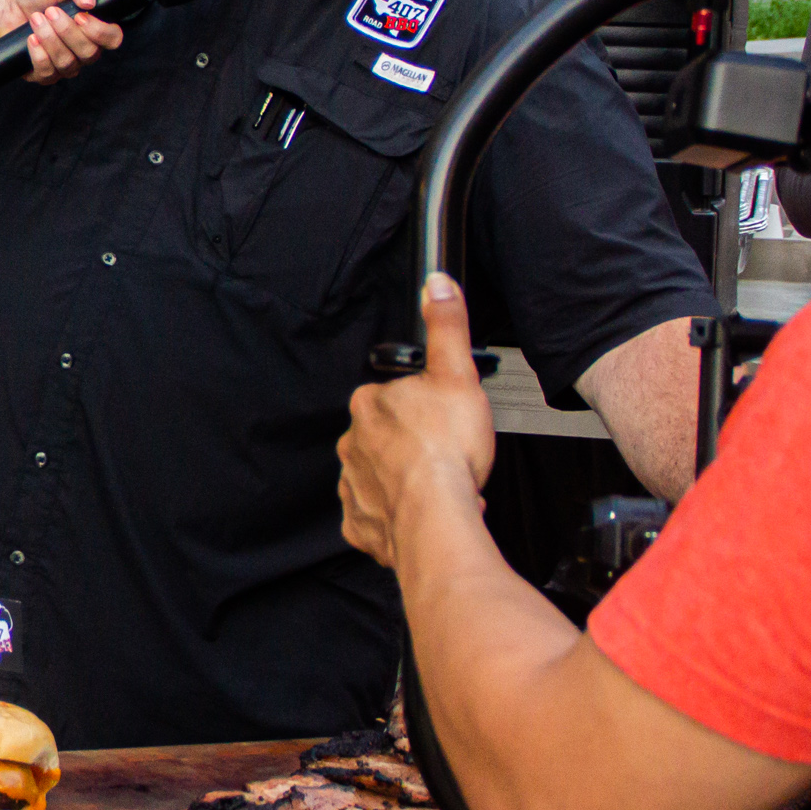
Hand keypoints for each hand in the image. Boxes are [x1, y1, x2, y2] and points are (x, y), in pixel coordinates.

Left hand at [0, 0, 122, 84]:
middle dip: (67, 31)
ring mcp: (64, 65)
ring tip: (36, 20)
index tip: (80, 16)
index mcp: (93, 30)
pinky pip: (48, 73)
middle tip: (50, 11)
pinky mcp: (43, 74)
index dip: (100, 32)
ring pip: (68, 63)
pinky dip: (39, 54)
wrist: (8, 7)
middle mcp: (82, 51)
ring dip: (50, 39)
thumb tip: (90, 2)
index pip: (112, 40)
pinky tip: (30, 39)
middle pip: (89, 53)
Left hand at [338, 276, 497, 570]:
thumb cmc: (445, 452)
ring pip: (378, 477)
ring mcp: (354, 486)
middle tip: (443, 456)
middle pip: (383, 438)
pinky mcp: (361, 524)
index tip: (440, 419)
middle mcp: (353, 445)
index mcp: (370, 406)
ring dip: (404, 482)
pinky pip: (375, 517)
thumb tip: (436, 286)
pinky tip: (422, 513)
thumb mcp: (456, 373)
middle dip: (410, 447)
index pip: (391, 397)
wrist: (436, 518)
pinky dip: (396, 517)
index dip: (421, 408)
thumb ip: (446, 327)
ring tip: (438, 488)